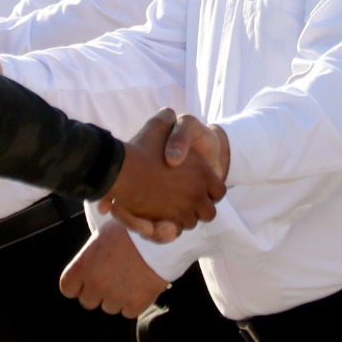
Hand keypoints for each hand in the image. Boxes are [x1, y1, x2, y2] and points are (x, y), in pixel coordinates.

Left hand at [60, 222, 169, 317]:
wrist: (160, 235)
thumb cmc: (130, 231)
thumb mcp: (102, 236)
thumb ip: (90, 256)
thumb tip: (86, 267)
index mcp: (84, 265)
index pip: (68, 288)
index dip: (77, 285)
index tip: (86, 280)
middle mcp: (96, 283)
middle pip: (88, 301)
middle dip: (97, 292)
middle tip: (111, 278)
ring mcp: (116, 295)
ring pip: (109, 307)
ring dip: (116, 298)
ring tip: (128, 279)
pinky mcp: (136, 303)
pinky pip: (128, 312)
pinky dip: (133, 303)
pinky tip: (139, 286)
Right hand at [97, 109, 225, 242]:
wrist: (121, 170)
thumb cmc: (140, 148)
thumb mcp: (157, 126)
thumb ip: (166, 118)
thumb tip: (168, 112)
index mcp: (203, 172)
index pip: (219, 191)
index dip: (211, 191)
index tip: (200, 190)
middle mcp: (198, 192)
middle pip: (209, 211)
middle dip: (200, 209)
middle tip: (187, 203)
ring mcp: (184, 209)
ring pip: (193, 222)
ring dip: (186, 218)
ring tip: (174, 210)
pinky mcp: (170, 221)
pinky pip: (178, 229)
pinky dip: (174, 225)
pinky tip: (163, 216)